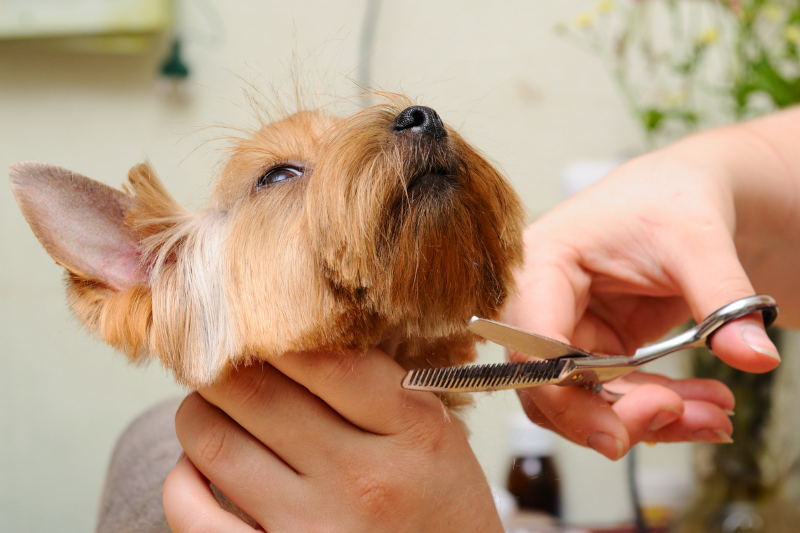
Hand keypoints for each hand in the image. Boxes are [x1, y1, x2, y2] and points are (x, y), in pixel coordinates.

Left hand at [162, 349, 502, 532]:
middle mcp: (361, 480)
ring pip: (213, 441)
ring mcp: (312, 529)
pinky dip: (181, 478)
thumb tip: (298, 328)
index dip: (275, 327)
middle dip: (223, 359)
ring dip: (200, 407)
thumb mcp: (436, 429)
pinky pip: (192, 513)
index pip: (323, 356)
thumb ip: (379, 379)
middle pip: (256, 391)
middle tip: (221, 350)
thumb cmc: (439, 504)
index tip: (258, 315)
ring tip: (213, 399)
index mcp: (412, 431)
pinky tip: (200, 463)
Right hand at [506, 149, 780, 459]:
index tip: (618, 434)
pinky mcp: (591, 346)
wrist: (682, 195)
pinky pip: (611, 396)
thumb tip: (756, 356)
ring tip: (714, 415)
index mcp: (541, 263)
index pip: (532, 344)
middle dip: (612, 416)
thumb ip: (722, 298)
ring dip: (644, 420)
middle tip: (679, 418)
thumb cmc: (670, 198)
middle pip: (547, 385)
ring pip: (579, 401)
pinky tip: (705, 408)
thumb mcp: (698, 241)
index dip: (564, 395)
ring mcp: (563, 328)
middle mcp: (538, 301)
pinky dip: (655, 410)